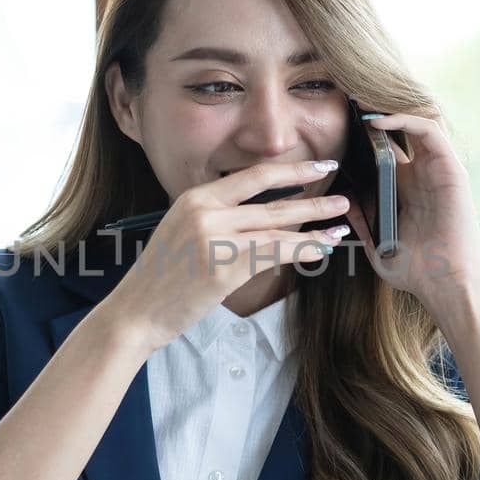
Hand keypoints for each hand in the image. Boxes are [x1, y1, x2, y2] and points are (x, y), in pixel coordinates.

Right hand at [103, 160, 351, 353]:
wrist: (136, 311)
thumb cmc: (163, 278)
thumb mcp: (183, 233)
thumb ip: (217, 219)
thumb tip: (267, 217)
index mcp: (194, 197)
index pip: (252, 176)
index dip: (291, 170)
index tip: (317, 168)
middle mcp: (205, 212)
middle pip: (272, 200)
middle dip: (313, 197)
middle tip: (343, 196)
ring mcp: (214, 239)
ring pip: (278, 228)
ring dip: (314, 227)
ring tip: (340, 227)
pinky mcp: (222, 268)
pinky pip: (272, 254)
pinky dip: (300, 251)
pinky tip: (319, 250)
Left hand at [342, 112, 479, 317]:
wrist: (445, 284)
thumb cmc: (416, 271)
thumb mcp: (377, 244)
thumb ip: (362, 222)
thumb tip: (344, 201)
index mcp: (407, 189)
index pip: (388, 149)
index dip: (367, 134)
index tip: (341, 122)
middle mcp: (424, 175)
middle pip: (403, 130)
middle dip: (378, 112)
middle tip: (350, 101)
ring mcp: (439, 170)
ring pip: (419, 122)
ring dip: (390, 109)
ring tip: (361, 103)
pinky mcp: (451, 170)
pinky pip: (430, 131)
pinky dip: (405, 120)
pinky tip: (378, 122)